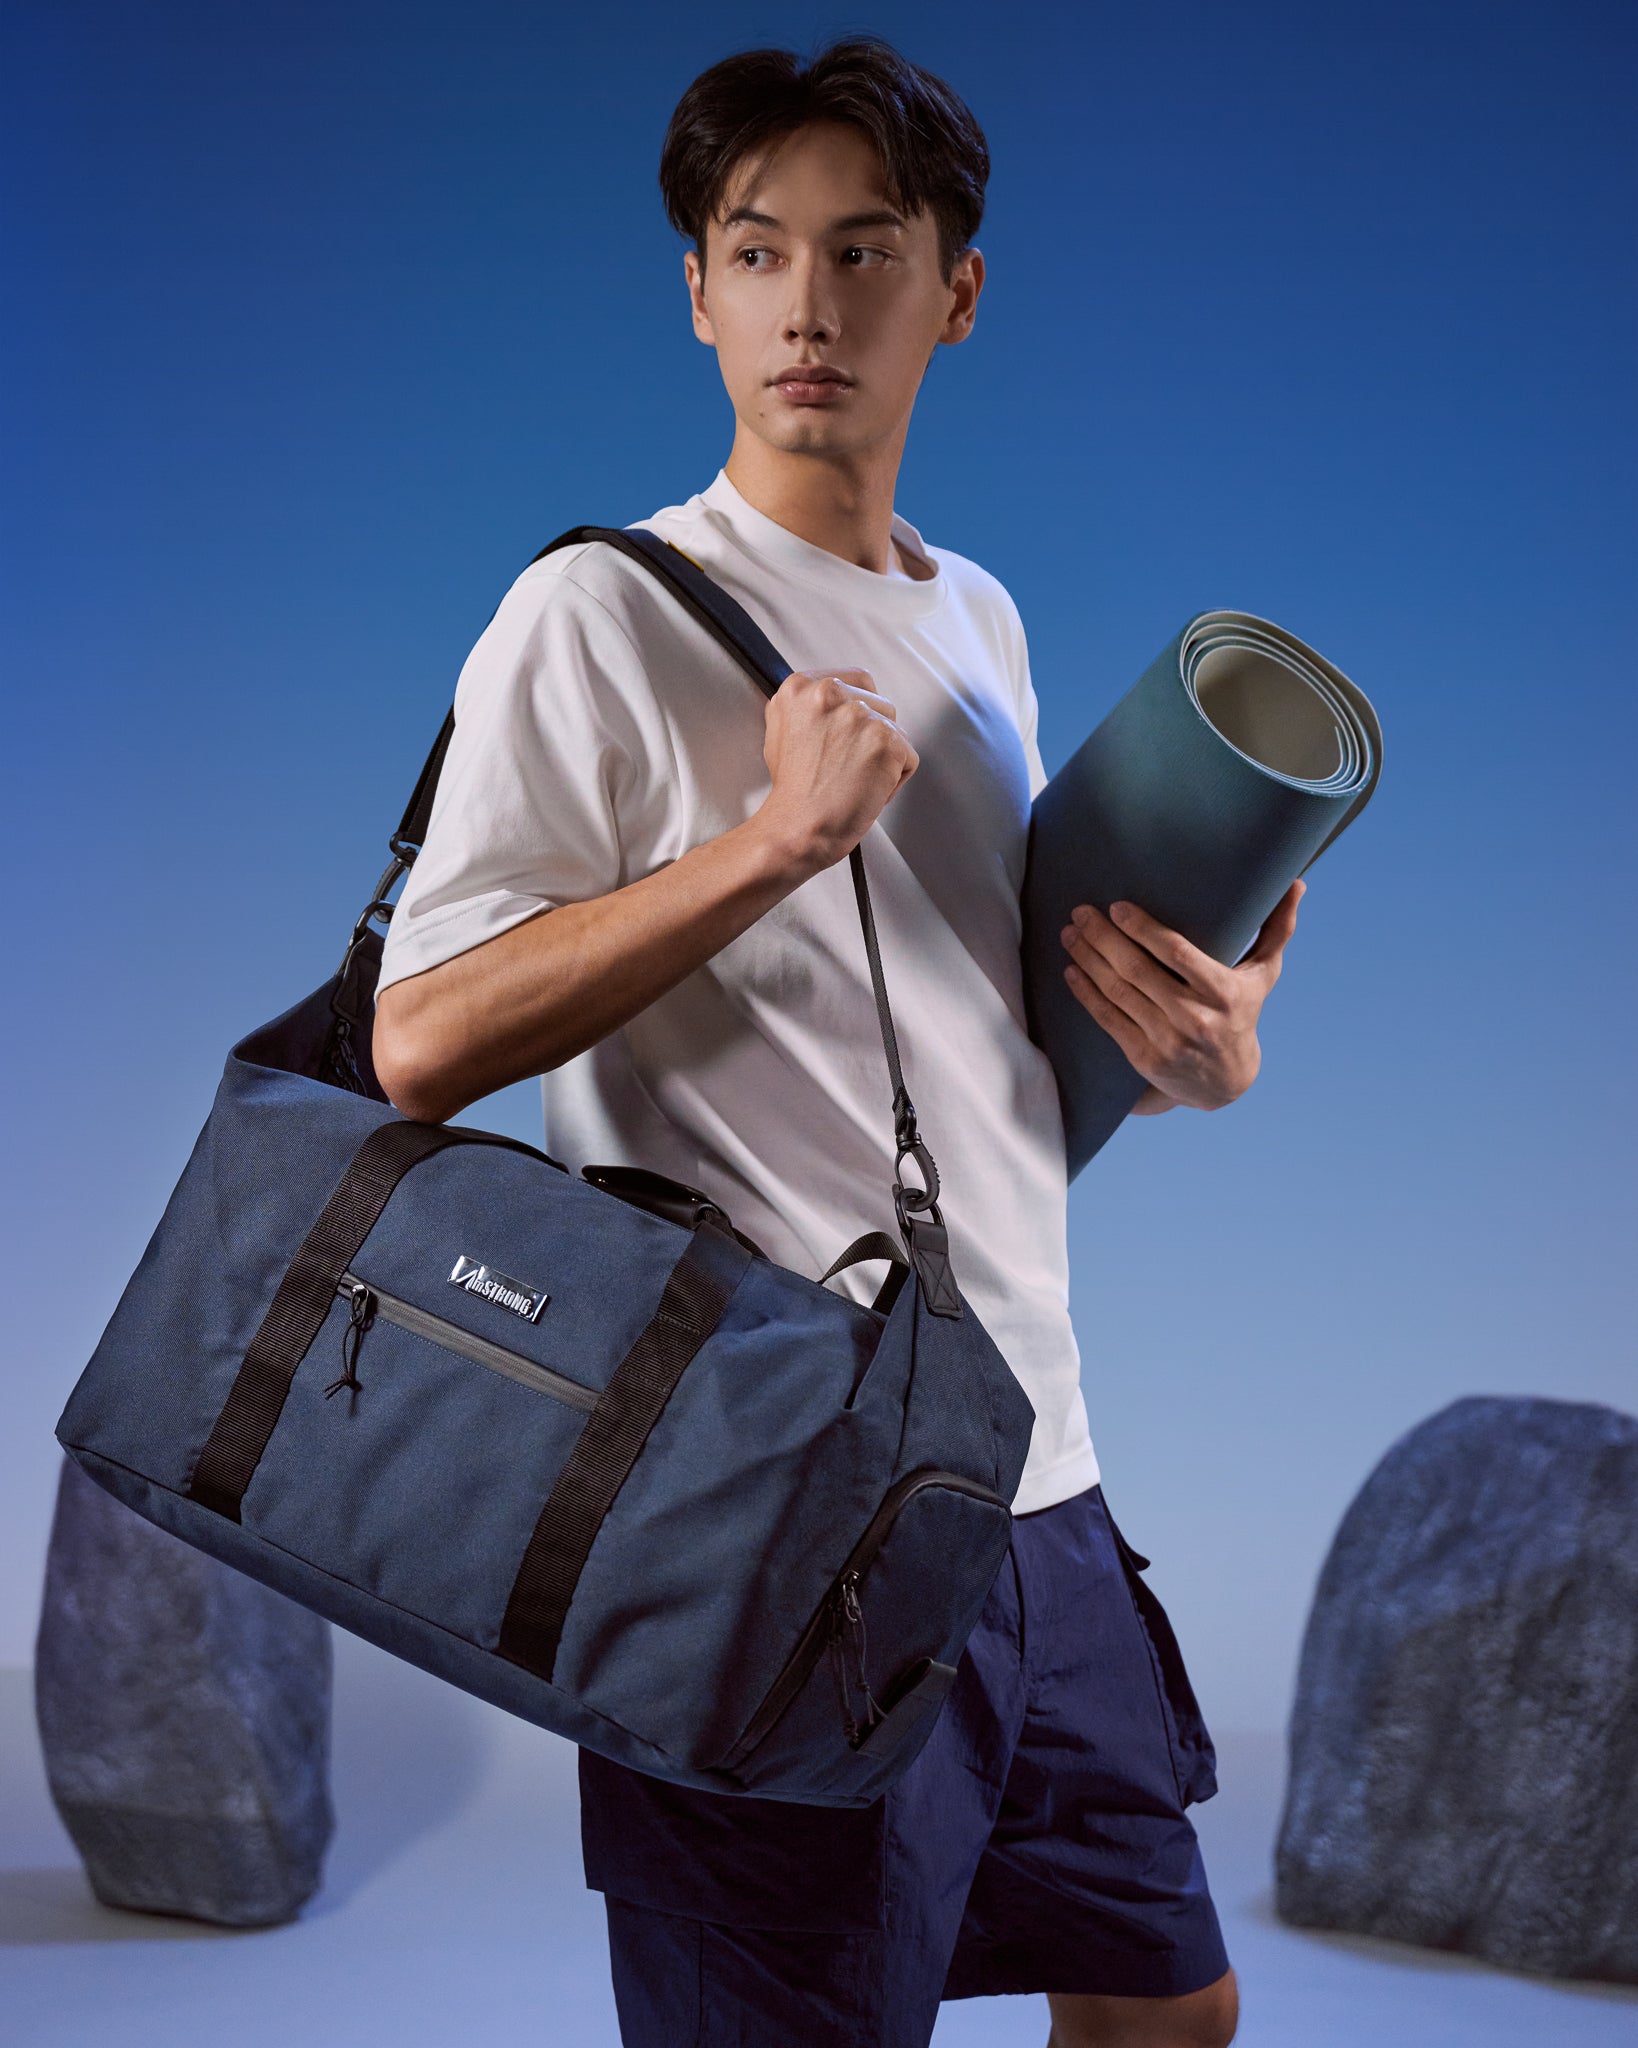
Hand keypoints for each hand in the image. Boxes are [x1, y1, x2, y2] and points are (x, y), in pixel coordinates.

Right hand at [756, 668, 918, 877]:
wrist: (797, 827)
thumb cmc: (792, 792)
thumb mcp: (782, 732)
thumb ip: (808, 708)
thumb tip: (838, 702)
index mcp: (802, 686)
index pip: (858, 681)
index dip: (861, 712)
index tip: (850, 738)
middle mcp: (830, 693)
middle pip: (881, 705)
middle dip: (873, 737)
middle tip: (847, 767)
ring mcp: (860, 715)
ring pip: (897, 732)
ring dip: (884, 758)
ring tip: (853, 780)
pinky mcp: (885, 740)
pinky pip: (909, 759)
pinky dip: (894, 781)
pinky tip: (866, 791)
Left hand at [1059, 881, 1305, 1113]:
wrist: (1225, 1083)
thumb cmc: (1242, 1013)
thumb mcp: (1262, 976)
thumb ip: (1276, 930)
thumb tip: (1297, 883)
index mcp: (1224, 992)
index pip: (1177, 954)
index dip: (1144, 930)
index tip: (1118, 907)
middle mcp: (1194, 1017)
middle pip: (1139, 971)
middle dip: (1104, 938)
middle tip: (1081, 912)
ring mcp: (1167, 1039)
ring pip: (1119, 992)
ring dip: (1088, 960)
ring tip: (1070, 934)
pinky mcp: (1144, 1057)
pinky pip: (1108, 1019)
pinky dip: (1086, 993)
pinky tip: (1072, 970)